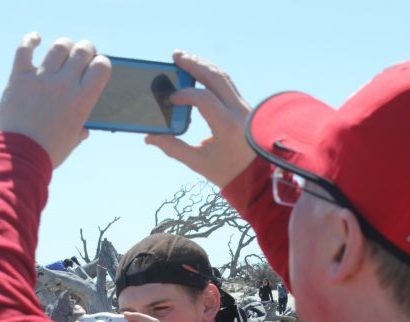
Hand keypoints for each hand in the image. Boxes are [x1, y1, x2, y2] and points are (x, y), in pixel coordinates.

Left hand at [0, 33, 110, 167]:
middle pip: (82, 51)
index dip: (101, 63)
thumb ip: (80, 130)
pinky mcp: (19, 77)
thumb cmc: (49, 152)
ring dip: (64, 46)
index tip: (97, 66)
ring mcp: (41, 79)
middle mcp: (65, 84)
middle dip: (86, 49)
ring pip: (58, 47)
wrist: (21, 156)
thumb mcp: (71, 141)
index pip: (101, 66)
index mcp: (82, 100)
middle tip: (83, 55)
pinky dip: (31, 41)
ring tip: (63, 50)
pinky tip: (36, 39)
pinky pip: (25, 49)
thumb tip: (84, 130)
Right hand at [145, 51, 255, 187]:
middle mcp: (239, 112)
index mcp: (227, 127)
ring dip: (203, 65)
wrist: (259, 176)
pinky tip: (198, 72)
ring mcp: (244, 107)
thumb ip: (173, 149)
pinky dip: (211, 75)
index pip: (204, 99)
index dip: (185, 94)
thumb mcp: (199, 163)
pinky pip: (227, 84)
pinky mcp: (245, 107)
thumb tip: (150, 138)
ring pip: (223, 77)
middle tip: (175, 56)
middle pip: (216, 77)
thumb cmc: (229, 172)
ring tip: (184, 59)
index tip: (171, 99)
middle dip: (194, 64)